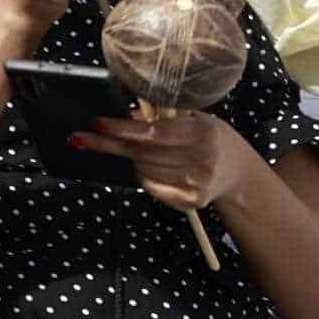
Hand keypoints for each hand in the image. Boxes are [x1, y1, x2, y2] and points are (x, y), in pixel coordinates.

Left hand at [74, 107, 263, 215]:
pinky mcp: (191, 201)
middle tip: (80, 138)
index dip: (122, 129)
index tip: (97, 124)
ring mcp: (196, 184)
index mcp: (202, 133)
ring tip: (142, 150)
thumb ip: (163, 118)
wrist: (238, 172)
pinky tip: (152, 167)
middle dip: (110, 144)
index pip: (153, 133)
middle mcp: (201, 160)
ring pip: (143, 170)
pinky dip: (143, 175)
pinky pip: (151, 187)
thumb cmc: (209, 137)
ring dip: (132, 158)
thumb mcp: (195, 119)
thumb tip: (128, 116)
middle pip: (142, 154)